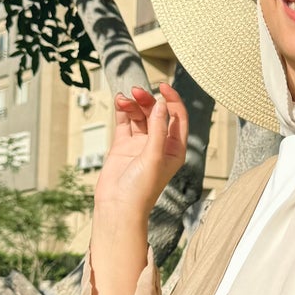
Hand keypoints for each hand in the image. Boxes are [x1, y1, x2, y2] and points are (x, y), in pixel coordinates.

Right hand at [95, 83, 187, 231]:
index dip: (172, 100)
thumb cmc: (141, 189)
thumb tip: (161, 104)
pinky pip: (125, 123)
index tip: (163, 86)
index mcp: (174, 149)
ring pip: (139, 116)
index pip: (177, 118)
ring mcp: (140, 145)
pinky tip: (119, 101)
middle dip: (148, 101)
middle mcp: (158, 144)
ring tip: (124, 98)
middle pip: (157, 114)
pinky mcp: (123, 146)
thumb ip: (157, 129)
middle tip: (137, 92)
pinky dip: (123, 111)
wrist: (117, 207)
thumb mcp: (153, 156)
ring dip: (133, 105)